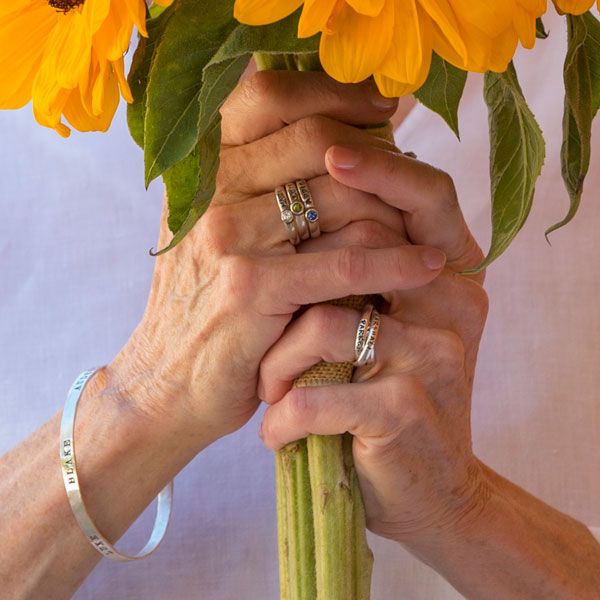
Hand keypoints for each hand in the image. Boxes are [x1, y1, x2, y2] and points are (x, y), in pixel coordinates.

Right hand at [103, 70, 446, 451]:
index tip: (382, 108)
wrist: (168, 380)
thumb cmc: (207, 306)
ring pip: (342, 196)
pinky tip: (428, 266)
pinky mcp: (252, 287)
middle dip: (381, 158)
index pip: (271, 96)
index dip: (334, 92)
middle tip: (416, 181)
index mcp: (203, 167)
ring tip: (428, 226)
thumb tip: (340, 141)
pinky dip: (396, 262)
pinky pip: (346, 262)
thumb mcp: (219, 233)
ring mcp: (228, 236)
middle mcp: (211, 190)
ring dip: (398, 211)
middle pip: (319, 141)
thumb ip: (259, 184)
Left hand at [258, 144, 489, 543]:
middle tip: (261, 328)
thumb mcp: (378, 326)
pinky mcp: (406, 410)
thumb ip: (364, 267)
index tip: (330, 155)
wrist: (415, 491)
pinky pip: (317, 392)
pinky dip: (284, 415)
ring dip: (279, 365)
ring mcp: (434, 358)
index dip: (382, 168)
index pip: (427, 194)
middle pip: (368, 247)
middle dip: (293, 293)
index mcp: (451, 277)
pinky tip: (278, 433)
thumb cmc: (378, 398)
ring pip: (324, 324)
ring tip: (270, 392)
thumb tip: (313, 194)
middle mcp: (455, 306)